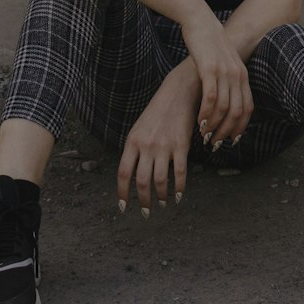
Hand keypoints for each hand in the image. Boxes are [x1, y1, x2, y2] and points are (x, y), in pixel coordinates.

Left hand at [117, 64, 199, 212]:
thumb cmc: (158, 111)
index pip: (123, 172)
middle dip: (143, 201)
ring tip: (163, 203)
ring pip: (160, 180)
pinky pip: (179, 173)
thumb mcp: (140, 127)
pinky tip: (179, 195)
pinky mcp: (181, 145)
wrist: (178, 92)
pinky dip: (179, 188)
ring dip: (161, 196)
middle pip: (141, 181)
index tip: (123, 206)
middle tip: (146, 212)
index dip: (122, 192)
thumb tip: (133, 174)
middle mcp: (146, 145)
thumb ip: (135, 149)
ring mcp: (164, 146)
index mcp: (132, 141)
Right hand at [180, 9, 252, 146]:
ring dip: (214, 125)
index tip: (230, 140)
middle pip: (237, 112)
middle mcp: (237, 75)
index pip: (248, 108)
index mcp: (242, 75)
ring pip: (224, 107)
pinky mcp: (209, 68)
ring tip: (204, 134)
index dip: (240, 127)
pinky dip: (206, 112)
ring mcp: (224, 71)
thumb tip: (225, 101)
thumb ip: (227, 80)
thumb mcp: (223, 63)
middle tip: (214, 142)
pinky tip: (199, 120)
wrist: (200, 20)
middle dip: (226, 131)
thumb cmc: (208, 44)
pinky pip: (211, 97)